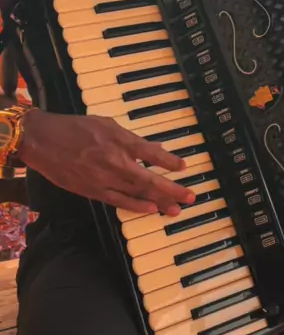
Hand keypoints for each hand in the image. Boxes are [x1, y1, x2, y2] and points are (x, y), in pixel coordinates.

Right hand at [18, 109, 195, 215]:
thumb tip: (152, 149)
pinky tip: (151, 210)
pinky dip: (136, 206)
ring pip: (137, 193)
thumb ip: (130, 138)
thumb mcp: (106, 124)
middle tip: (189, 197)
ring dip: (159, 201)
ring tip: (176, 209)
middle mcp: (115, 161)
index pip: (151, 153)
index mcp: (119, 140)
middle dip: (172, 189)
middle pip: (149, 179)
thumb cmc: (75, 128)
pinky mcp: (92, 191)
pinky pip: (119, 201)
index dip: (169, 161)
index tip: (183, 167)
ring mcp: (104, 178)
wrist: (43, 140)